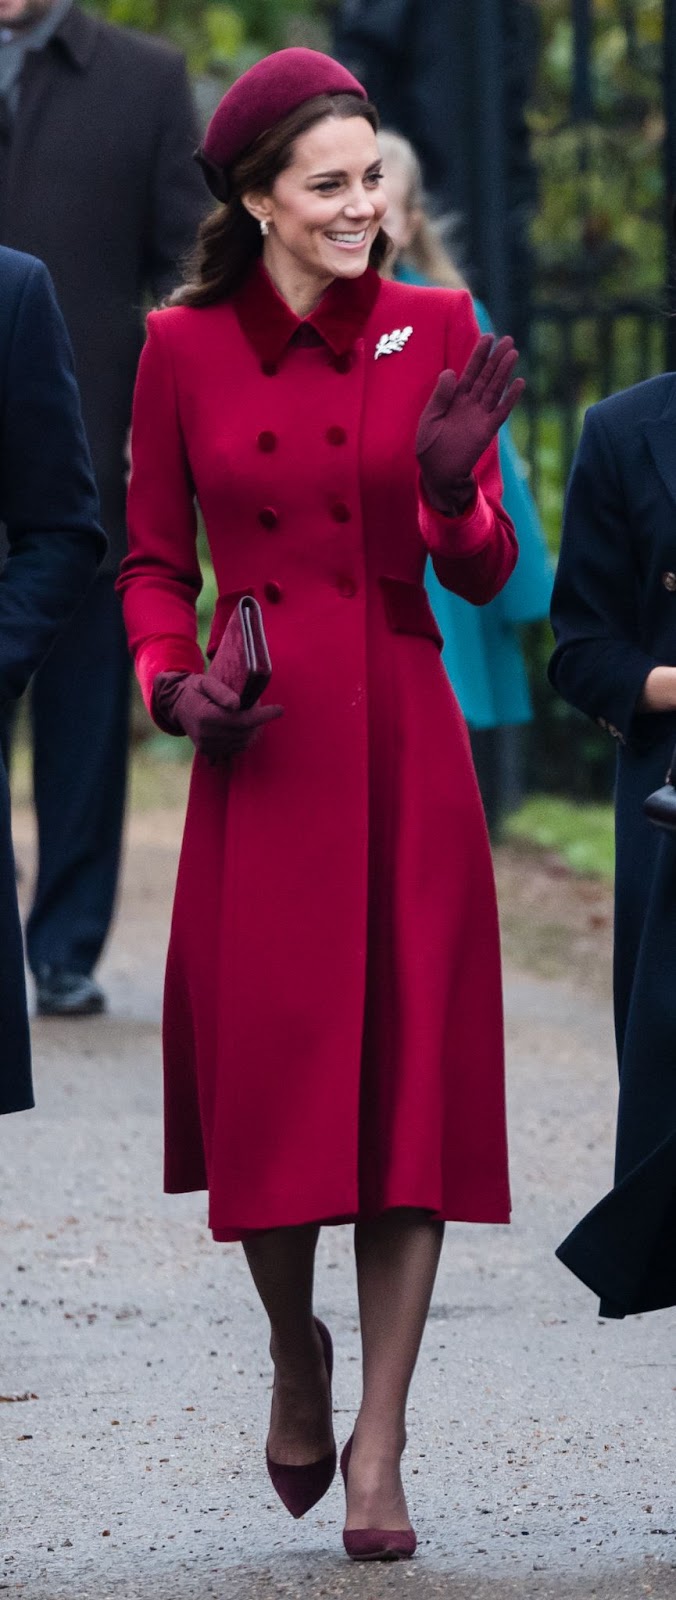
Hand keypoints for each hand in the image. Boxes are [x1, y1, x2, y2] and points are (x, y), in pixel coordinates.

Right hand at [152, 671, 282, 761]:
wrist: (177, 705)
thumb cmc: (195, 690)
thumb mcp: (206, 682)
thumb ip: (221, 692)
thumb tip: (237, 705)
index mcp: (206, 717)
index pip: (243, 721)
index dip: (264, 716)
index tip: (280, 709)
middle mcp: (206, 735)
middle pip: (245, 733)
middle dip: (257, 720)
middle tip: (258, 705)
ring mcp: (206, 746)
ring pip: (242, 743)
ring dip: (252, 730)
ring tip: (249, 714)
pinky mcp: (208, 752)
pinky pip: (235, 749)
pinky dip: (243, 739)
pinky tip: (243, 728)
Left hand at [416, 333, 524, 511]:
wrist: (438, 473)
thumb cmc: (429, 447)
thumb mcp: (430, 418)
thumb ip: (441, 396)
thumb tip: (451, 372)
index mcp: (454, 398)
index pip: (469, 371)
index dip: (478, 355)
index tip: (488, 337)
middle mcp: (470, 403)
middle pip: (485, 376)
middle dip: (495, 358)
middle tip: (507, 339)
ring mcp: (480, 415)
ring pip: (495, 389)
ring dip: (504, 372)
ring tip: (514, 353)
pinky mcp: (487, 430)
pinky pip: (501, 411)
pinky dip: (510, 398)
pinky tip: (520, 383)